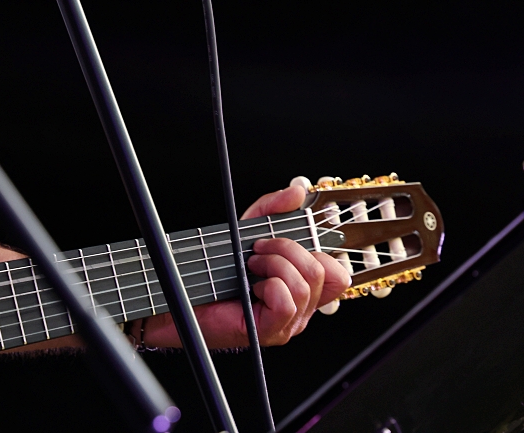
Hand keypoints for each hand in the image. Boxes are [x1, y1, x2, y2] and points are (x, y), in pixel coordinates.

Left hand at [142, 178, 350, 350]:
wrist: (185, 295)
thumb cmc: (217, 269)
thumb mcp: (248, 230)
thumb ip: (273, 208)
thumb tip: (297, 192)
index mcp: (303, 286)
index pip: (338, 273)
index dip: (319, 250)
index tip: (286, 238)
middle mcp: (302, 307)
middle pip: (322, 273)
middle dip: (288, 249)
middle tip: (258, 249)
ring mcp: (289, 322)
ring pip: (305, 286)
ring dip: (274, 265)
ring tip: (250, 265)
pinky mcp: (270, 331)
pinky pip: (286, 303)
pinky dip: (269, 286)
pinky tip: (252, 286)